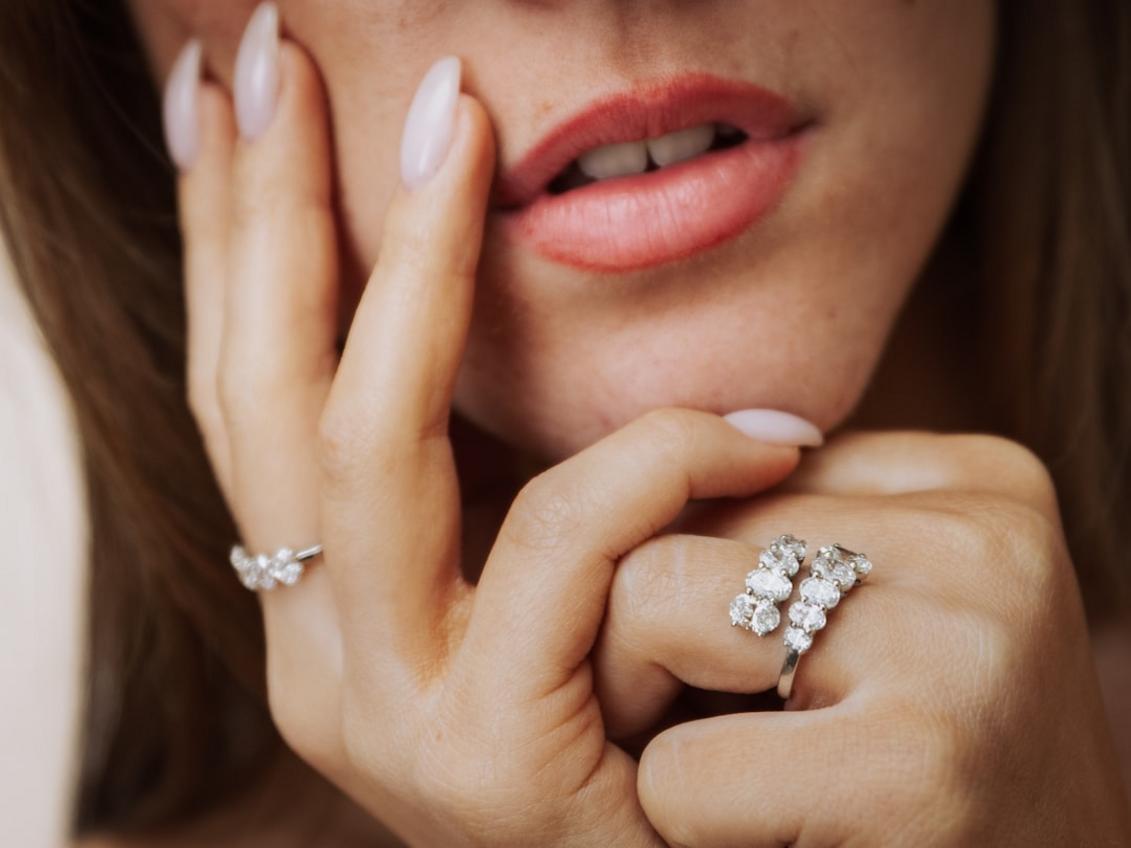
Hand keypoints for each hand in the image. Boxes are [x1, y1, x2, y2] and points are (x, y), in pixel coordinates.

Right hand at [174, 36, 803, 845]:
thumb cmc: (643, 734)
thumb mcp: (545, 591)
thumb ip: (502, 482)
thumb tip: (490, 308)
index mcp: (322, 613)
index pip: (250, 399)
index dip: (230, 244)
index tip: (233, 105)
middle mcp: (318, 659)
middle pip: (259, 400)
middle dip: (260, 214)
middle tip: (262, 56)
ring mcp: (384, 712)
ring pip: (363, 444)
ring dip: (408, 263)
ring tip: (444, 115)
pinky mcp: (488, 757)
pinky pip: (566, 541)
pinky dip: (662, 458)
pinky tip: (765, 432)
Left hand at [592, 430, 1130, 845]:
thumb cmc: (933, 765)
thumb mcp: (887, 607)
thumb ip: (798, 524)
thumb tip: (687, 462)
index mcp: (985, 483)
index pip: (745, 470)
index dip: (712, 580)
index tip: (774, 669)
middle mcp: (985, 543)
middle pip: (692, 523)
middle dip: (667, 632)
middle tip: (740, 730)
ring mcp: (960, 646)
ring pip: (655, 601)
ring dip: (663, 714)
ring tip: (761, 775)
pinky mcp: (916, 771)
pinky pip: (681, 766)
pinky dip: (687, 819)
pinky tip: (778, 838)